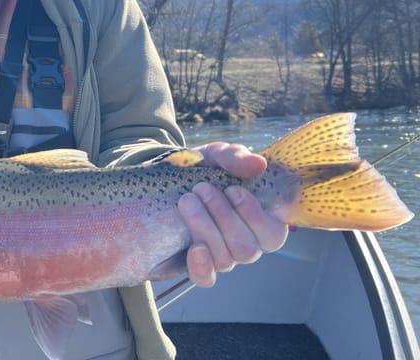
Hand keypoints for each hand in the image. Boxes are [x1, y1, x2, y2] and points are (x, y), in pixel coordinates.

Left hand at [177, 142, 288, 286]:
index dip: (256, 216)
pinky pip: (206, 279)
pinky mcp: (196, 265)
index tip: (233, 190)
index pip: (274, 233)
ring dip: (205, 228)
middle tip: (200, 188)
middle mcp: (243, 240)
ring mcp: (220, 255)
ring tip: (186, 200)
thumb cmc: (197, 169)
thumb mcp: (213, 156)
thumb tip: (258, 164)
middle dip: (224, 217)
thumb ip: (234, 157)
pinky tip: (193, 248)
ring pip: (226, 260)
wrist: (160, 183)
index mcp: (257, 217)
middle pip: (249, 249)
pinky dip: (201, 266)